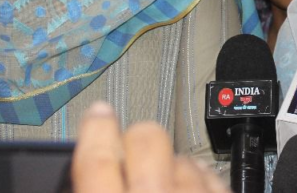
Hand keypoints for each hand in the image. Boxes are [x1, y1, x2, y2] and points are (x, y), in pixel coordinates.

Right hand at [73, 103, 228, 192]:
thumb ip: (93, 187)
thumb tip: (83, 176)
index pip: (98, 158)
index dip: (96, 129)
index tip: (98, 112)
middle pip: (147, 139)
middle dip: (138, 138)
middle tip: (132, 153)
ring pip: (183, 157)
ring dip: (171, 164)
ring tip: (165, 182)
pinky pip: (213, 176)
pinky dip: (200, 178)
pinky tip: (193, 186)